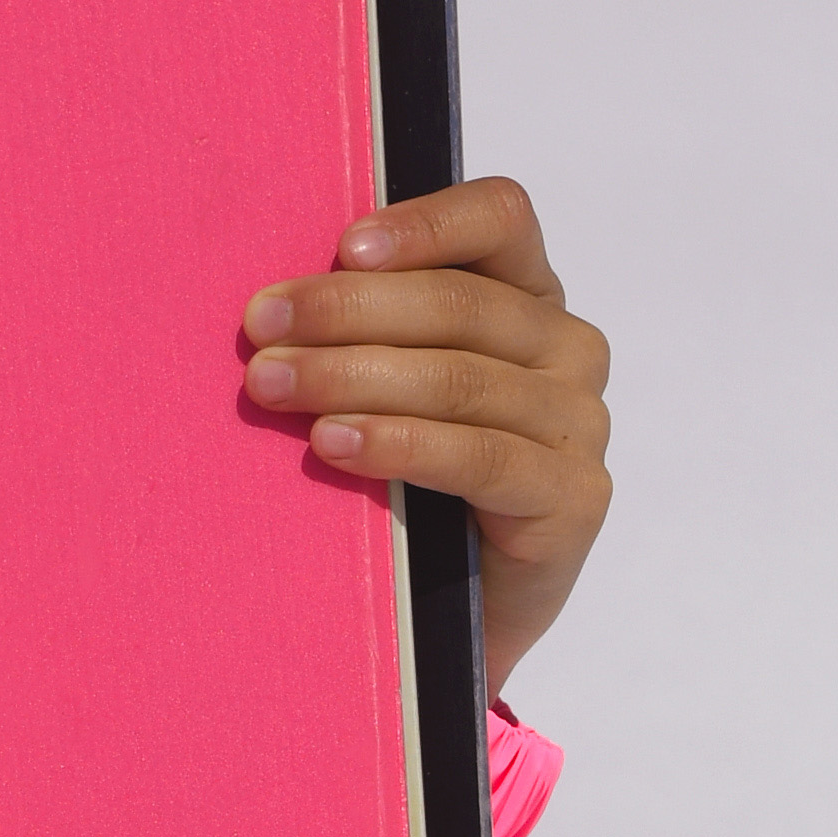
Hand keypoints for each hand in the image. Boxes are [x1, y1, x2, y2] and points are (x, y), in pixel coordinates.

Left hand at [239, 175, 613, 691]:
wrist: (445, 616)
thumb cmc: (401, 482)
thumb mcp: (383, 388)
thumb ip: (361, 331)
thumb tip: (268, 299)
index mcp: (526, 297)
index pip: (499, 220)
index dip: (425, 223)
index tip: (342, 244)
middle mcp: (566, 350)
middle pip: (463, 304)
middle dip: (348, 310)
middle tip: (259, 328)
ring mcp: (577, 425)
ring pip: (463, 378)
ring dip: (354, 376)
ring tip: (272, 386)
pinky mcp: (572, 500)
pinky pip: (481, 457)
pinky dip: (400, 445)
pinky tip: (334, 444)